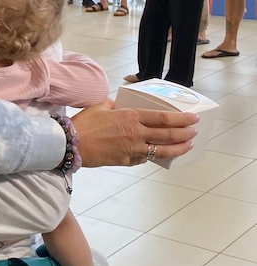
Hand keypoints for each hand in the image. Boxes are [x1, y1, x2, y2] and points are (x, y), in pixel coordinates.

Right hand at [71, 100, 197, 167]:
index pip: (163, 118)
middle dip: (185, 134)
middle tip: (194, 132)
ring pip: (162, 151)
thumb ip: (114, 105)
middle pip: (168, 135)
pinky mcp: (126, 161)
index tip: (193, 118)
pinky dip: (153, 156)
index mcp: (131, 117)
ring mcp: (133, 149)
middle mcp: (136, 134)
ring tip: (188, 146)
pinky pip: (145, 158)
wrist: (71, 145)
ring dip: (178, 148)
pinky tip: (159, 154)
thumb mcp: (100, 106)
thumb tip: (118, 104)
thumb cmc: (83, 124)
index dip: (181, 119)